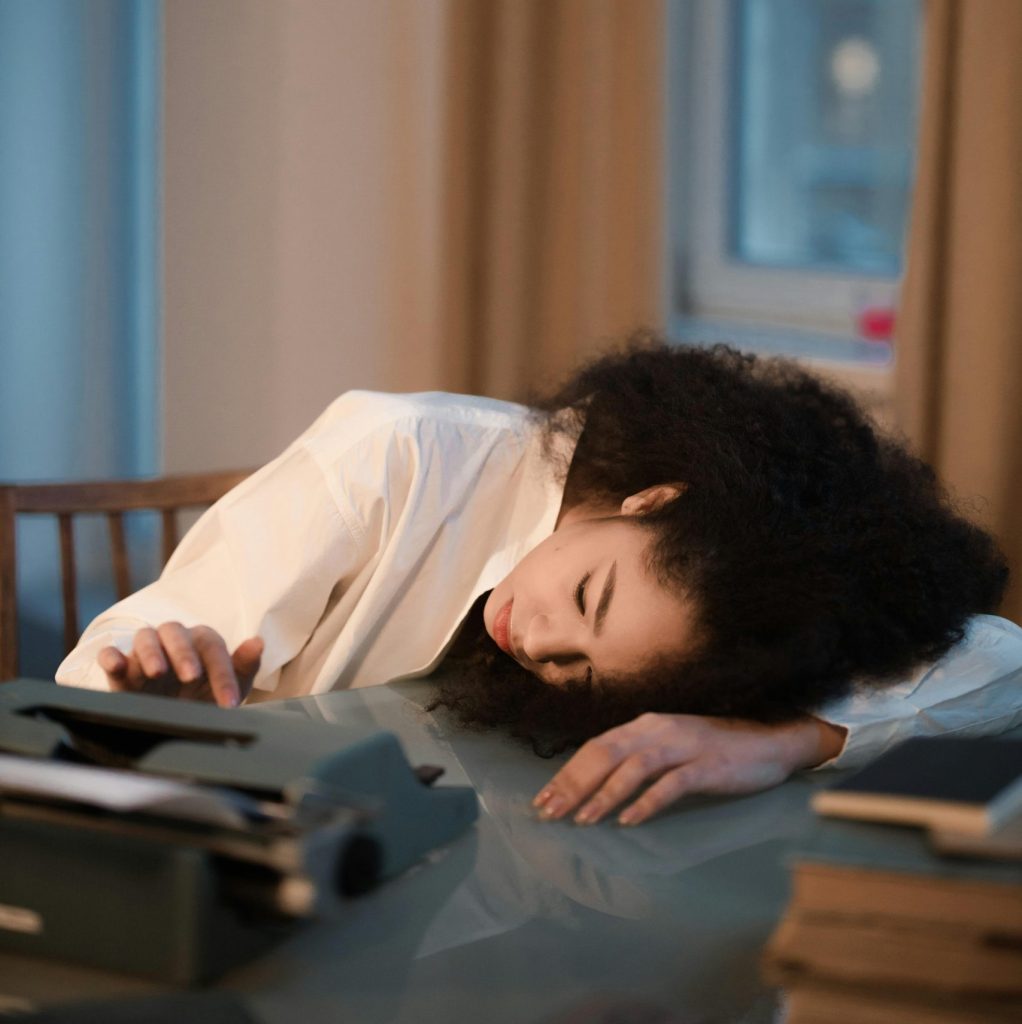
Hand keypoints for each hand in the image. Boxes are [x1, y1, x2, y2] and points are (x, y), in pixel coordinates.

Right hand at [98, 623, 263, 707]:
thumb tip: (258, 642)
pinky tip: (116, 665)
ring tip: (156, 673)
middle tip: (191, 677)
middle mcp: (173, 642)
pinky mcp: (120, 671)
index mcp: (201, 643)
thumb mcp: (228, 688)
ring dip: (150, 652)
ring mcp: (145, 654)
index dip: (223, 674)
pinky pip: (110, 654)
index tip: (229, 703)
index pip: (212, 647)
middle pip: (176, 633)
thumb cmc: (203, 698)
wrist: (171, 721)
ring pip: (145, 637)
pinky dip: (111, 657)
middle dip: (184, 653)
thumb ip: (243, 666)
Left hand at [532, 713, 846, 826]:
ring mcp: (684, 746)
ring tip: (583, 820)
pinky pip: (671, 784)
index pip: (596, 747)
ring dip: (604, 794)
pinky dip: (647, 802)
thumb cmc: (714, 749)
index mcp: (645, 725)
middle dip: (574, 785)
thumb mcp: (669, 745)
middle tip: (550, 813)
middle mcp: (659, 730)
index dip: (568, 772)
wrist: (769, 741)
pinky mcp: (707, 766)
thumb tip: (595, 781)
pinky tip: (629, 821)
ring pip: (633, 768)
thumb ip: (636, 756)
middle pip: (606, 755)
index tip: (544, 798)